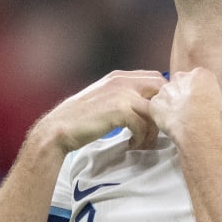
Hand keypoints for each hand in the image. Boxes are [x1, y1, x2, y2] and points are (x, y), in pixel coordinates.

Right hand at [38, 70, 164, 152]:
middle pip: (160, 88)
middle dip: (162, 109)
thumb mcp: (103, 98)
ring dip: (153, 129)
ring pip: (154, 109)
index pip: (155, 78)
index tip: (158, 115)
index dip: (162, 97)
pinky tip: (132, 144)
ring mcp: (121, 94)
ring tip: (144, 142)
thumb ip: (122, 96)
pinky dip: (141, 138)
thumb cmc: (80, 118)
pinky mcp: (119, 110)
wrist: (59, 129)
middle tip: (156, 128)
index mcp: (119, 76)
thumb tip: (145, 106)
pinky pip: (143, 125)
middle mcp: (122, 81)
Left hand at [148, 67, 221, 142]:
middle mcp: (181, 77)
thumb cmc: (214, 116)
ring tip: (178, 120)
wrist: (197, 126)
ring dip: (170, 105)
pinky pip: (155, 107)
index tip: (200, 102)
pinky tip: (168, 124)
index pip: (197, 80)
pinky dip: (159, 115)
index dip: (198, 92)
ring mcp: (166, 89)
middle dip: (182, 95)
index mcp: (201, 75)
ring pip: (166, 95)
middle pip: (180, 84)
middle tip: (188, 111)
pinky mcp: (156, 102)